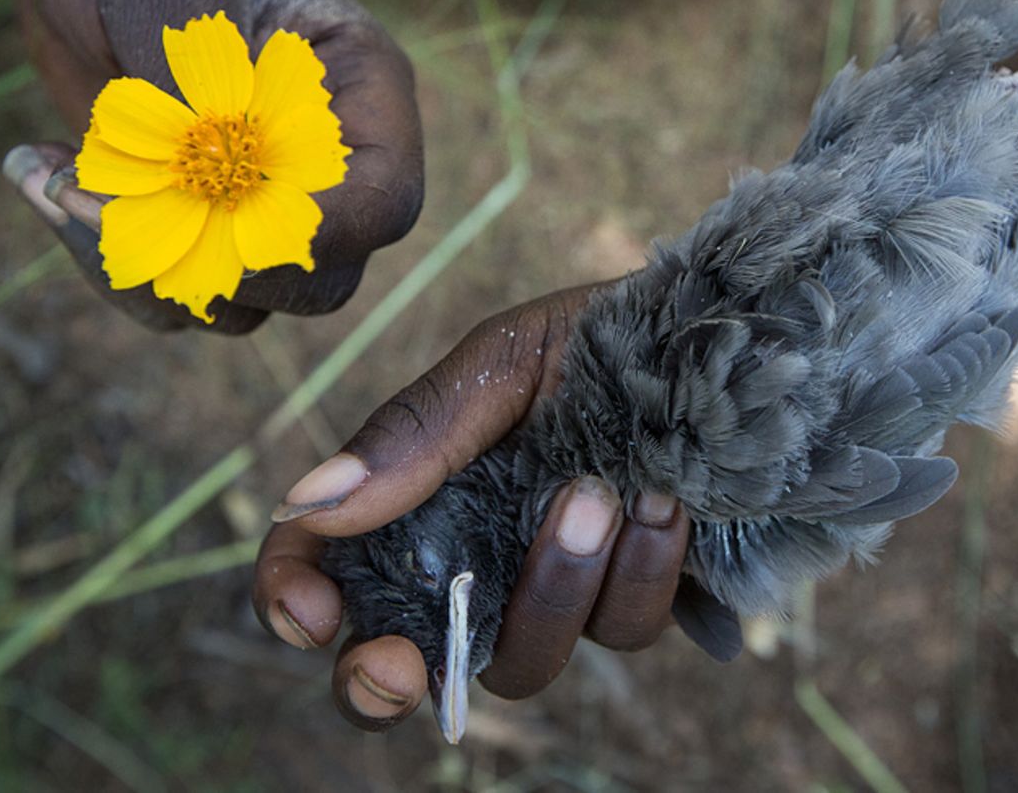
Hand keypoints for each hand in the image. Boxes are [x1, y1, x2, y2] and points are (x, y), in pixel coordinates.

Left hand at [5, 0, 422, 331]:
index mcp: (359, 89)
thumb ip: (196, 88)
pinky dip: (101, 258)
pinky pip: (172, 289)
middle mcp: (323, 160)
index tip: (235, 241)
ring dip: (138, 271)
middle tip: (102, 212)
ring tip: (52, 179)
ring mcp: (259, 196)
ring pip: (241, 301)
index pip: (384, 197)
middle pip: (321, 276)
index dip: (328, 237)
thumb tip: (202, 182)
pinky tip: (42, 172)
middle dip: (217, 275)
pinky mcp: (194, 216)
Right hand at [253, 286, 689, 728]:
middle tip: (399, 666)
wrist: (722, 337)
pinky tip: (661, 501)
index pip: (329, 563)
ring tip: (595, 493)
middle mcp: (480, 554)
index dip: (295, 601)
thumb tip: (307, 504)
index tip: (309, 613)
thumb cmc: (602, 336)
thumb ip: (415, 435)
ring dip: (551, 588)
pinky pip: (621, 630)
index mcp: (423, 490)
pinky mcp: (633, 597)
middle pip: (405, 661)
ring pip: (521, 661)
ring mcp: (556, 585)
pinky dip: (639, 572)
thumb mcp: (502, 360)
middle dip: (384, 682)